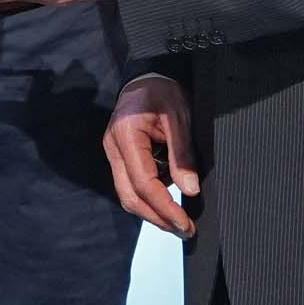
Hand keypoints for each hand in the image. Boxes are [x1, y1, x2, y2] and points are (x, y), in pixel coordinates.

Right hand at [105, 76, 199, 235]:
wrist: (148, 74)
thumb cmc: (162, 90)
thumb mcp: (179, 117)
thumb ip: (182, 154)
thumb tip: (190, 190)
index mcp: (126, 136)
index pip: (144, 184)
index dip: (165, 208)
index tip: (185, 223)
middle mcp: (113, 148)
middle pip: (130, 196)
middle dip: (157, 218)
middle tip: (185, 230)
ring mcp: (114, 153)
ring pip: (128, 194)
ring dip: (153, 211)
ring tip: (181, 220)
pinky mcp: (120, 156)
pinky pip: (132, 184)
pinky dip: (151, 197)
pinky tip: (170, 199)